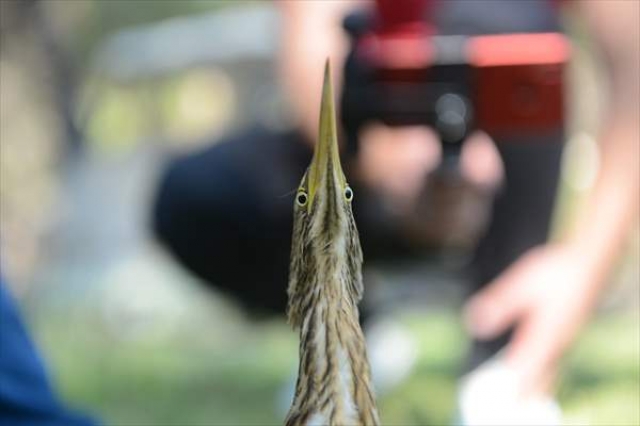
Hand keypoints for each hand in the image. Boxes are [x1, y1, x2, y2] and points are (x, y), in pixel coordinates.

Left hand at [464, 244, 603, 396]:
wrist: (591, 262)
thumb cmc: (555, 271)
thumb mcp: (521, 283)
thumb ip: (499, 304)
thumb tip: (473, 323)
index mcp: (545, 335)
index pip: (523, 369)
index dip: (510, 384)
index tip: (499, 397)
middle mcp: (558, 343)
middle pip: (539, 377)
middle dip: (523, 388)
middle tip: (508, 401)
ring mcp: (566, 339)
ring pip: (550, 371)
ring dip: (534, 382)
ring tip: (521, 395)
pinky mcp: (568, 333)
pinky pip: (555, 361)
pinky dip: (544, 371)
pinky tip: (539, 373)